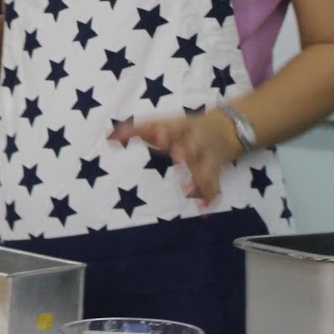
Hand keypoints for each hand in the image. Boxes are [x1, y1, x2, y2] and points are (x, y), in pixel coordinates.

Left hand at [109, 111, 240, 204]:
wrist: (226, 127)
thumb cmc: (180, 128)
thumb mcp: (161, 123)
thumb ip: (133, 131)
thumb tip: (107, 138)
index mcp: (181, 127)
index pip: (172, 127)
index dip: (165, 132)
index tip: (157, 137)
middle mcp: (196, 141)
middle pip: (192, 144)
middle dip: (185, 150)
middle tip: (178, 157)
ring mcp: (207, 156)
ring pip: (205, 166)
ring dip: (197, 178)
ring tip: (187, 189)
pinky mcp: (214, 171)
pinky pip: (214, 185)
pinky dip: (209, 197)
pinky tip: (203, 210)